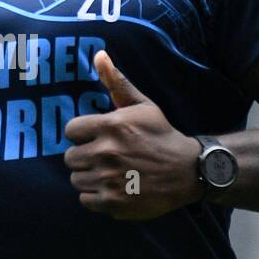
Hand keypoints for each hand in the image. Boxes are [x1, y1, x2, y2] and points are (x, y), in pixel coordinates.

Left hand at [63, 50, 201, 219]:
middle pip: (70, 157)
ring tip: (109, 173)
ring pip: (76, 179)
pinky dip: (95, 197)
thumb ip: (117, 83)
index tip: (96, 137)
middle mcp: (107, 153)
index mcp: (111, 126)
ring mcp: (109, 180)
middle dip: (84, 156)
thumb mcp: (142, 106)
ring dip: (89, 177)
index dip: (82, 134)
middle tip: (103, 157)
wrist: (188, 171)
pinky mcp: (113, 203)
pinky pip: (85, 200)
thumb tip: (98, 55)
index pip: (70, 130)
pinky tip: (112, 188)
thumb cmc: (161, 135)